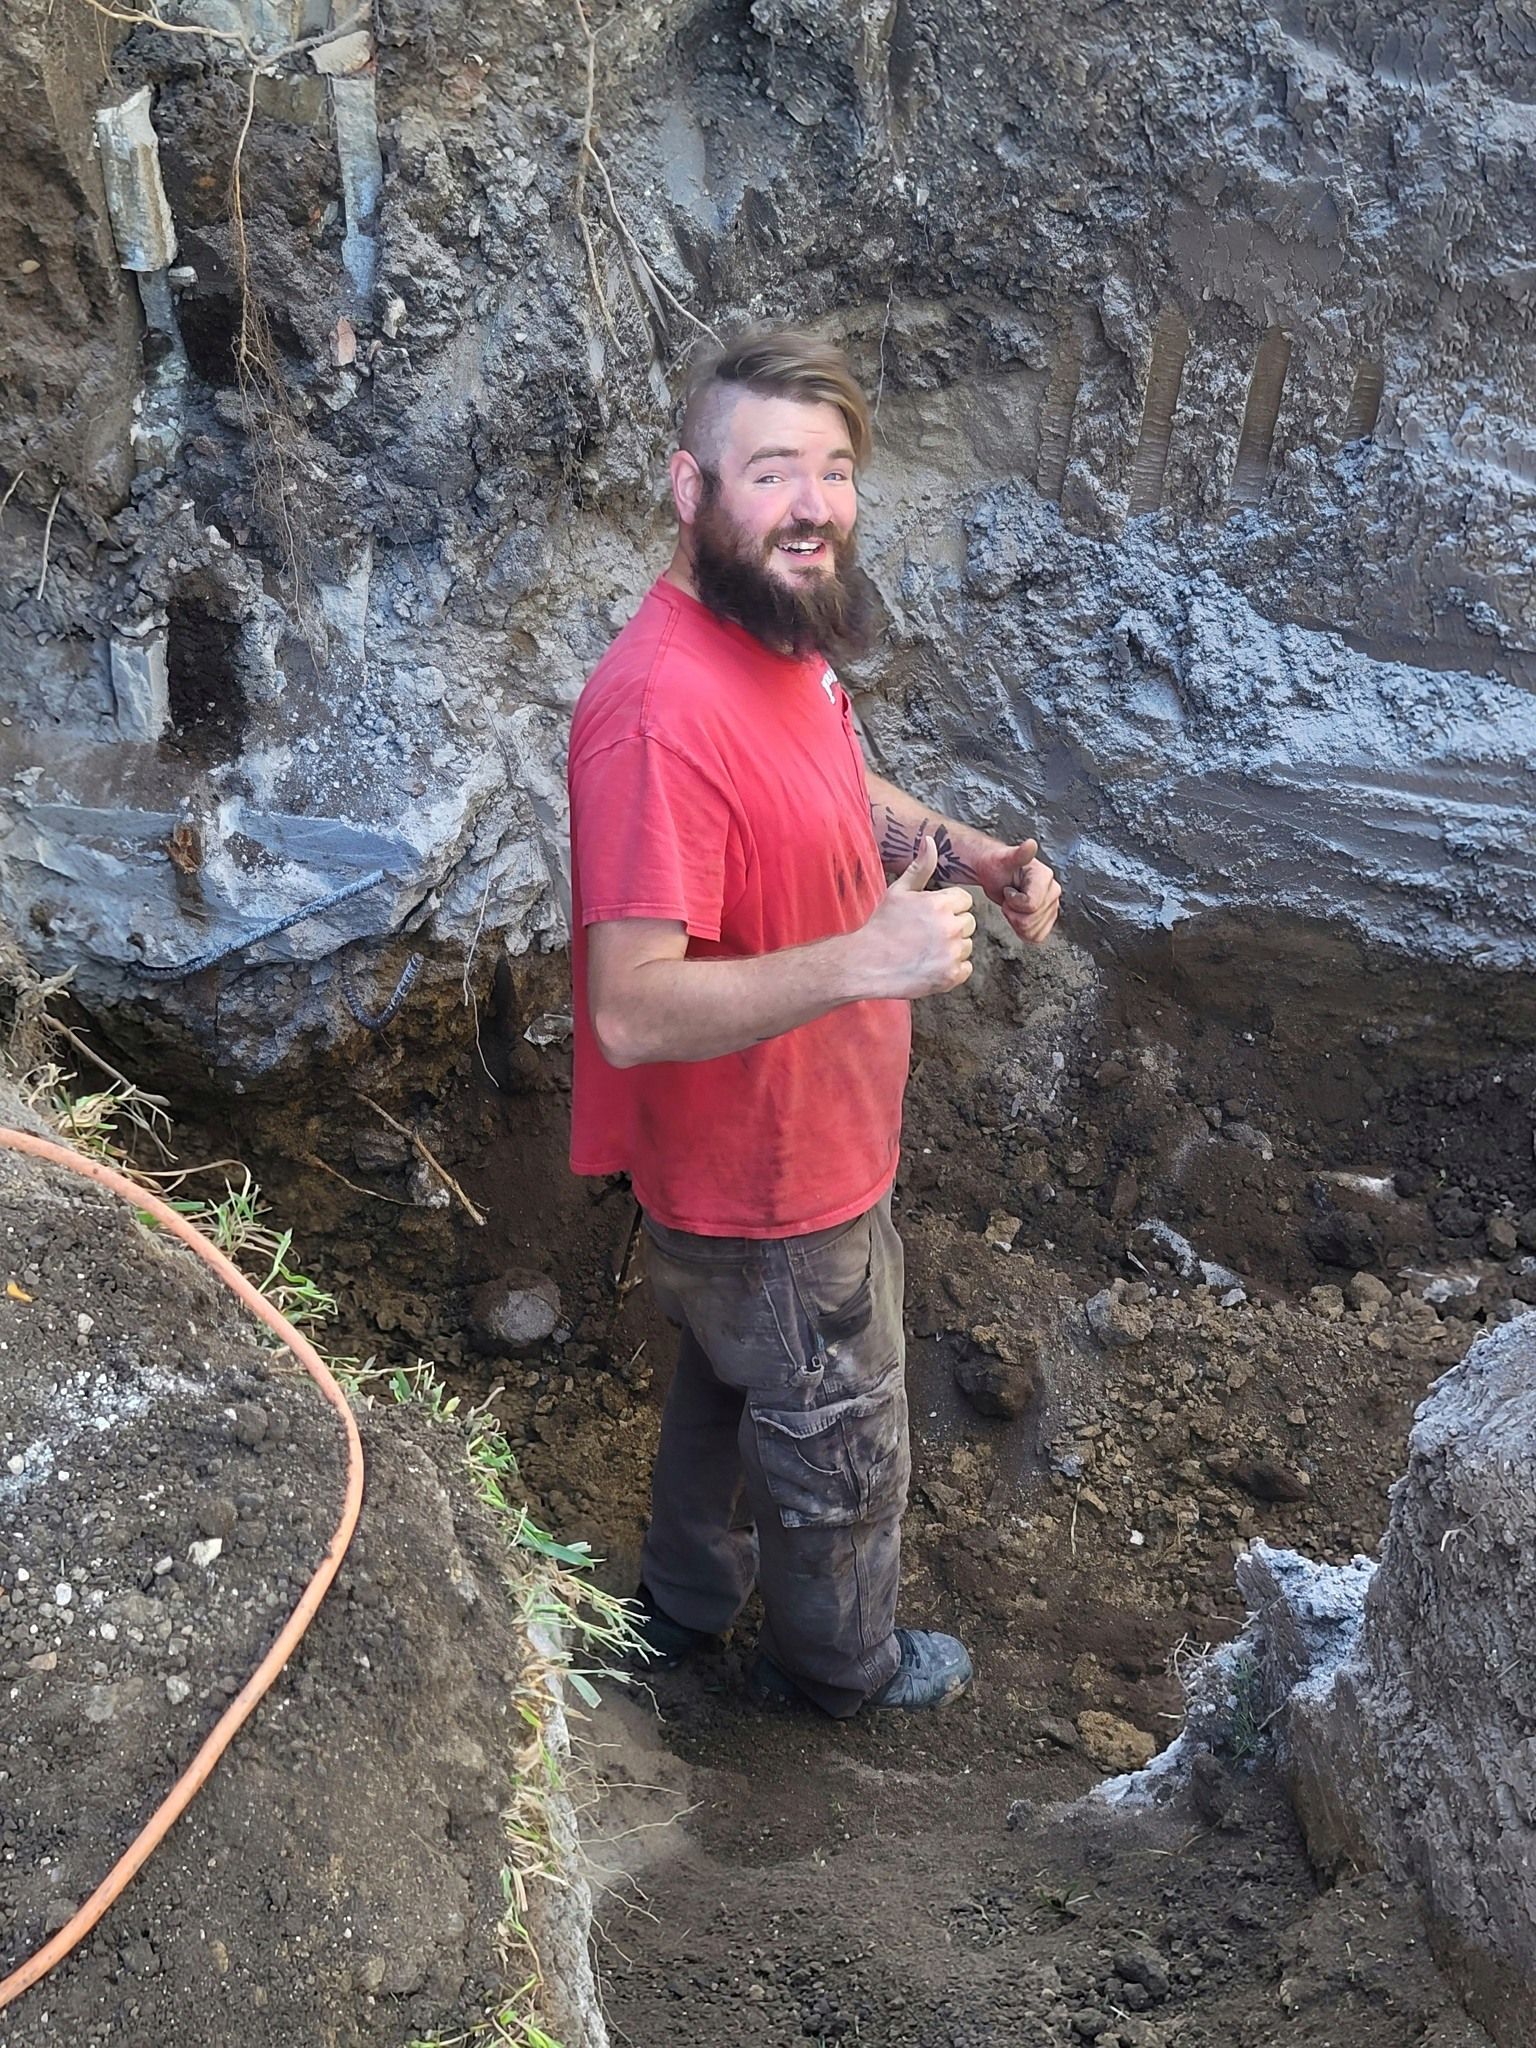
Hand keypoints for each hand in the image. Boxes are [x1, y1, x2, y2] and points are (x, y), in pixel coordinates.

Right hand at [849, 836, 975, 998]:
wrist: (866, 963)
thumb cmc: (881, 926)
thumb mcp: (899, 891)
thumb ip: (920, 866)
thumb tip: (930, 840)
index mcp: (940, 904)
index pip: (964, 900)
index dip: (949, 907)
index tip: (930, 916)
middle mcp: (950, 927)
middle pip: (969, 923)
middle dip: (953, 927)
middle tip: (927, 935)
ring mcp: (951, 953)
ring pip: (967, 946)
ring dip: (953, 948)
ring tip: (926, 950)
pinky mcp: (950, 975)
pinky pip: (965, 968)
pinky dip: (952, 969)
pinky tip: (931, 964)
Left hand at [975, 836, 1060, 945]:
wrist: (994, 874)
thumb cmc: (996, 866)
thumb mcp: (1004, 859)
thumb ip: (1019, 854)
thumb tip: (1031, 845)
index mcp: (1045, 877)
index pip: (1031, 905)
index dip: (1013, 902)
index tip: (1008, 890)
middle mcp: (1053, 891)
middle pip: (1031, 921)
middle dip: (1013, 913)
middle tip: (1008, 898)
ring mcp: (1052, 906)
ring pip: (1033, 931)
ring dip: (1016, 922)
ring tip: (1012, 905)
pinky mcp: (1047, 918)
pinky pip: (1037, 937)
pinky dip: (1023, 931)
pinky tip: (1018, 916)